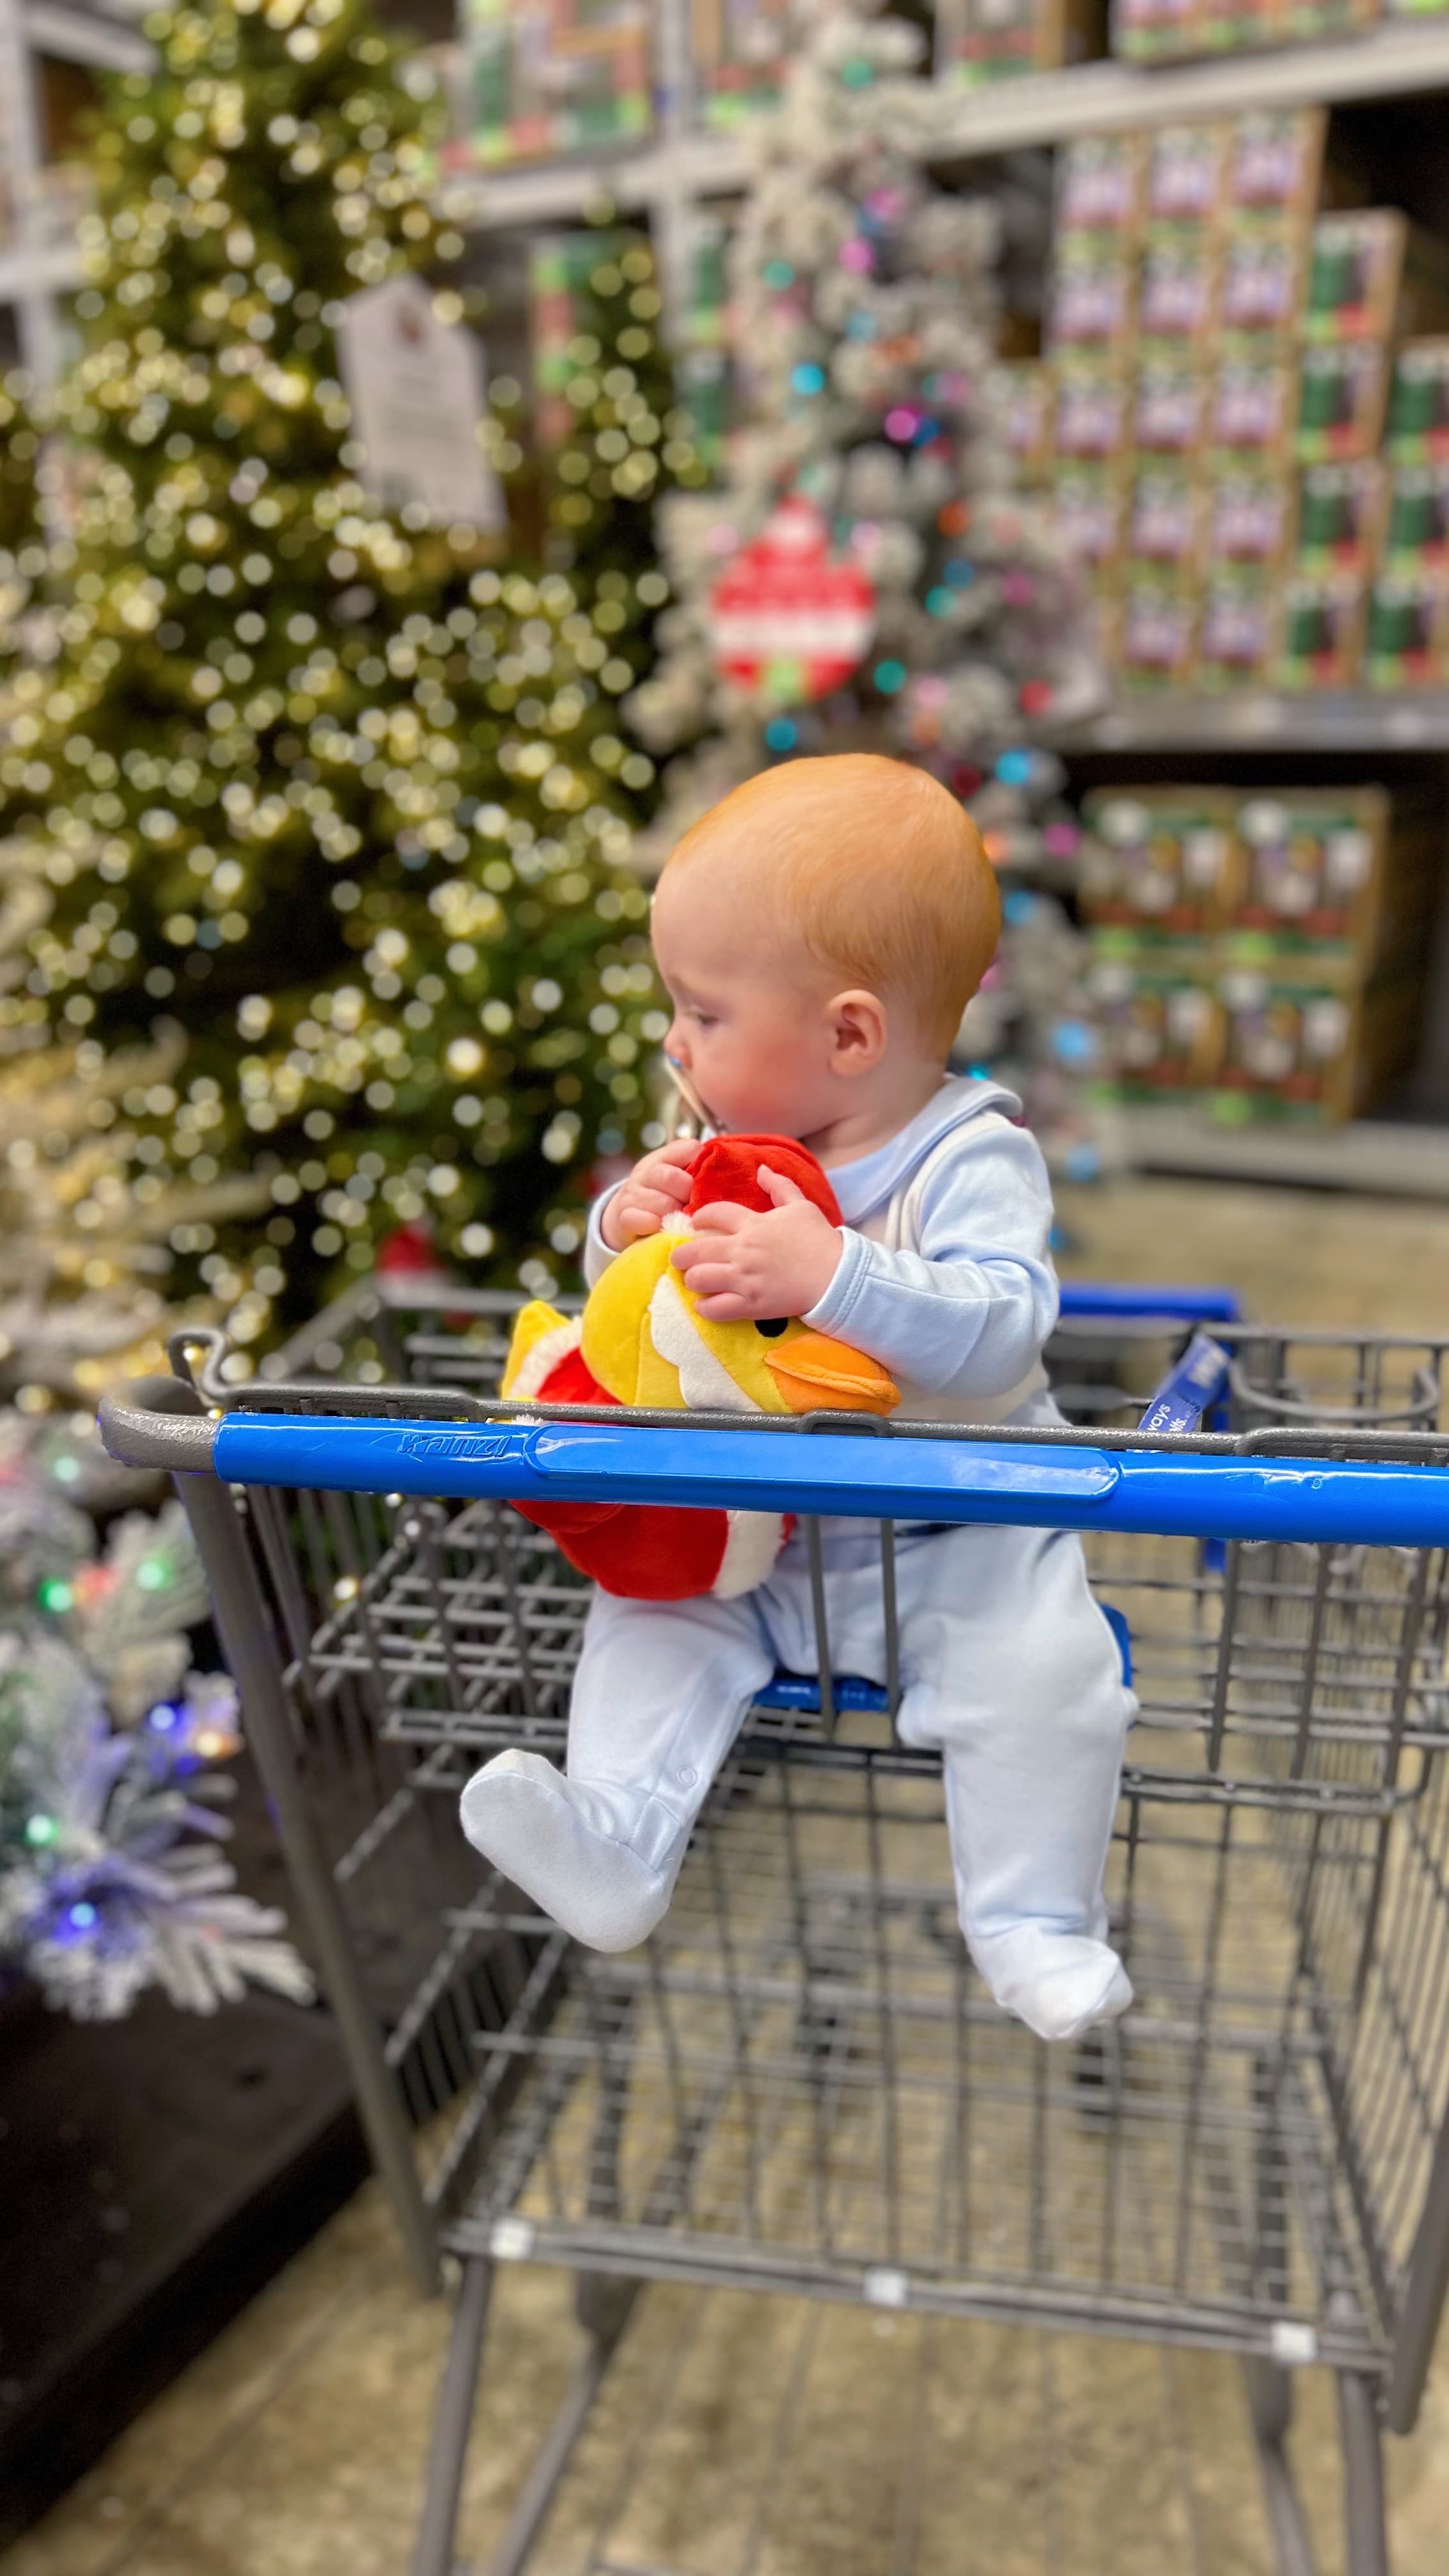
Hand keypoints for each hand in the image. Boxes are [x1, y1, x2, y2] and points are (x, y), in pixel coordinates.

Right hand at [600, 1137, 702, 1250]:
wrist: (628, 1216)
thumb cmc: (662, 1195)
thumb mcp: (676, 1177)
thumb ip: (694, 1168)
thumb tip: (719, 1166)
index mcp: (661, 1158)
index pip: (688, 1148)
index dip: (700, 1166)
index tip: (701, 1182)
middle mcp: (644, 1173)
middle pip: (672, 1177)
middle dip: (688, 1194)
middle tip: (691, 1206)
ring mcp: (631, 1194)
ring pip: (663, 1203)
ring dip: (676, 1215)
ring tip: (679, 1219)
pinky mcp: (624, 1217)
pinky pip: (646, 1220)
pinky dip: (657, 1225)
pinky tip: (661, 1227)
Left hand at [671, 1165, 842, 1322]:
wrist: (837, 1276)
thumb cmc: (820, 1240)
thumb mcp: (802, 1206)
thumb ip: (779, 1186)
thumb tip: (761, 1169)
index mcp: (754, 1223)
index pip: (712, 1214)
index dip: (699, 1217)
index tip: (696, 1223)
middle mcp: (744, 1250)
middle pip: (694, 1250)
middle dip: (681, 1255)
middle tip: (682, 1259)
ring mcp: (745, 1278)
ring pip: (699, 1279)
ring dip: (692, 1280)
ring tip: (695, 1281)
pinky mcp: (751, 1304)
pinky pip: (714, 1308)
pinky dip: (705, 1307)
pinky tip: (706, 1304)